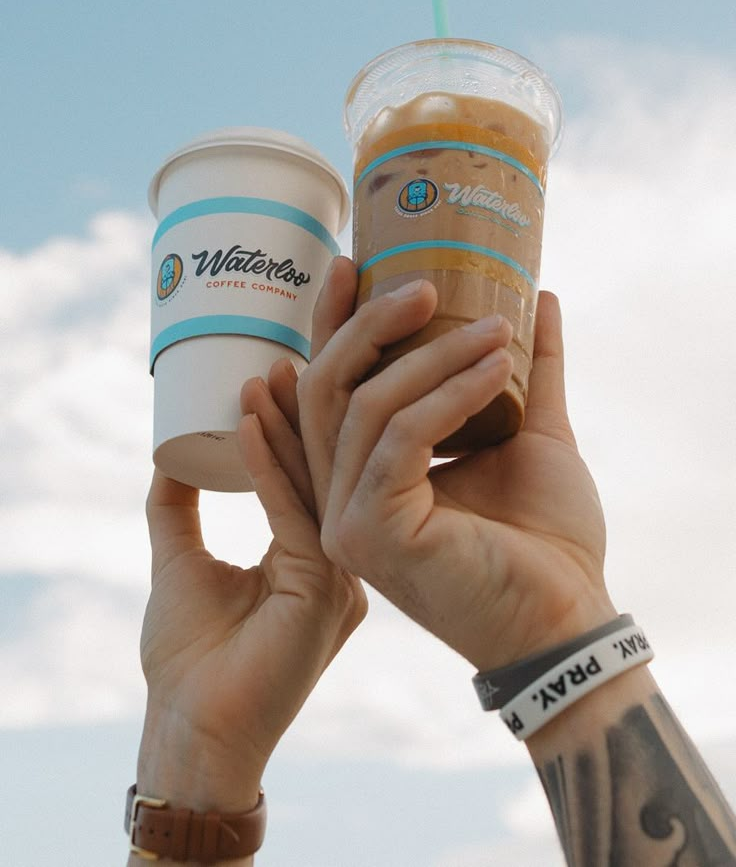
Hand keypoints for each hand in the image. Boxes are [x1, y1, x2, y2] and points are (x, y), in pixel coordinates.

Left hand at [136, 358, 365, 811]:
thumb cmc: (190, 660)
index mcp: (319, 559)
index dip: (299, 421)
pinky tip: (249, 417)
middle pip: (328, 469)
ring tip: (267, 370)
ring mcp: (341, 578)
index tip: (280, 366)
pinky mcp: (322, 591)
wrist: (195, 733)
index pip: (315, 474)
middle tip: (287, 351)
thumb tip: (167, 453)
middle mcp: (342, 563)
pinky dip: (267, 462)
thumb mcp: (180, 562)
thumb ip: (180, 509)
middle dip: (310, 408)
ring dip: (288, 423)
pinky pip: (292, 512)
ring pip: (317, 483)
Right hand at [297, 257, 616, 673]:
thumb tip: (539, 298)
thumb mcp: (530, 431)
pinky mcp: (373, 530)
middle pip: (329, 388)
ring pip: (368, 404)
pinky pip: (402, 436)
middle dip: (368, 324)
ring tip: (496, 328)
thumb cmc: (545, 536)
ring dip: (435, 354)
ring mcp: (348, 517)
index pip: (332, 389)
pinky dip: (450, 393)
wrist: (567, 616)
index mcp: (365, 475)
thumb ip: (529, 368)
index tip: (355, 264)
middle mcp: (341, 496)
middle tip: (423, 281)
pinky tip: (497, 368)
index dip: (334, 325)